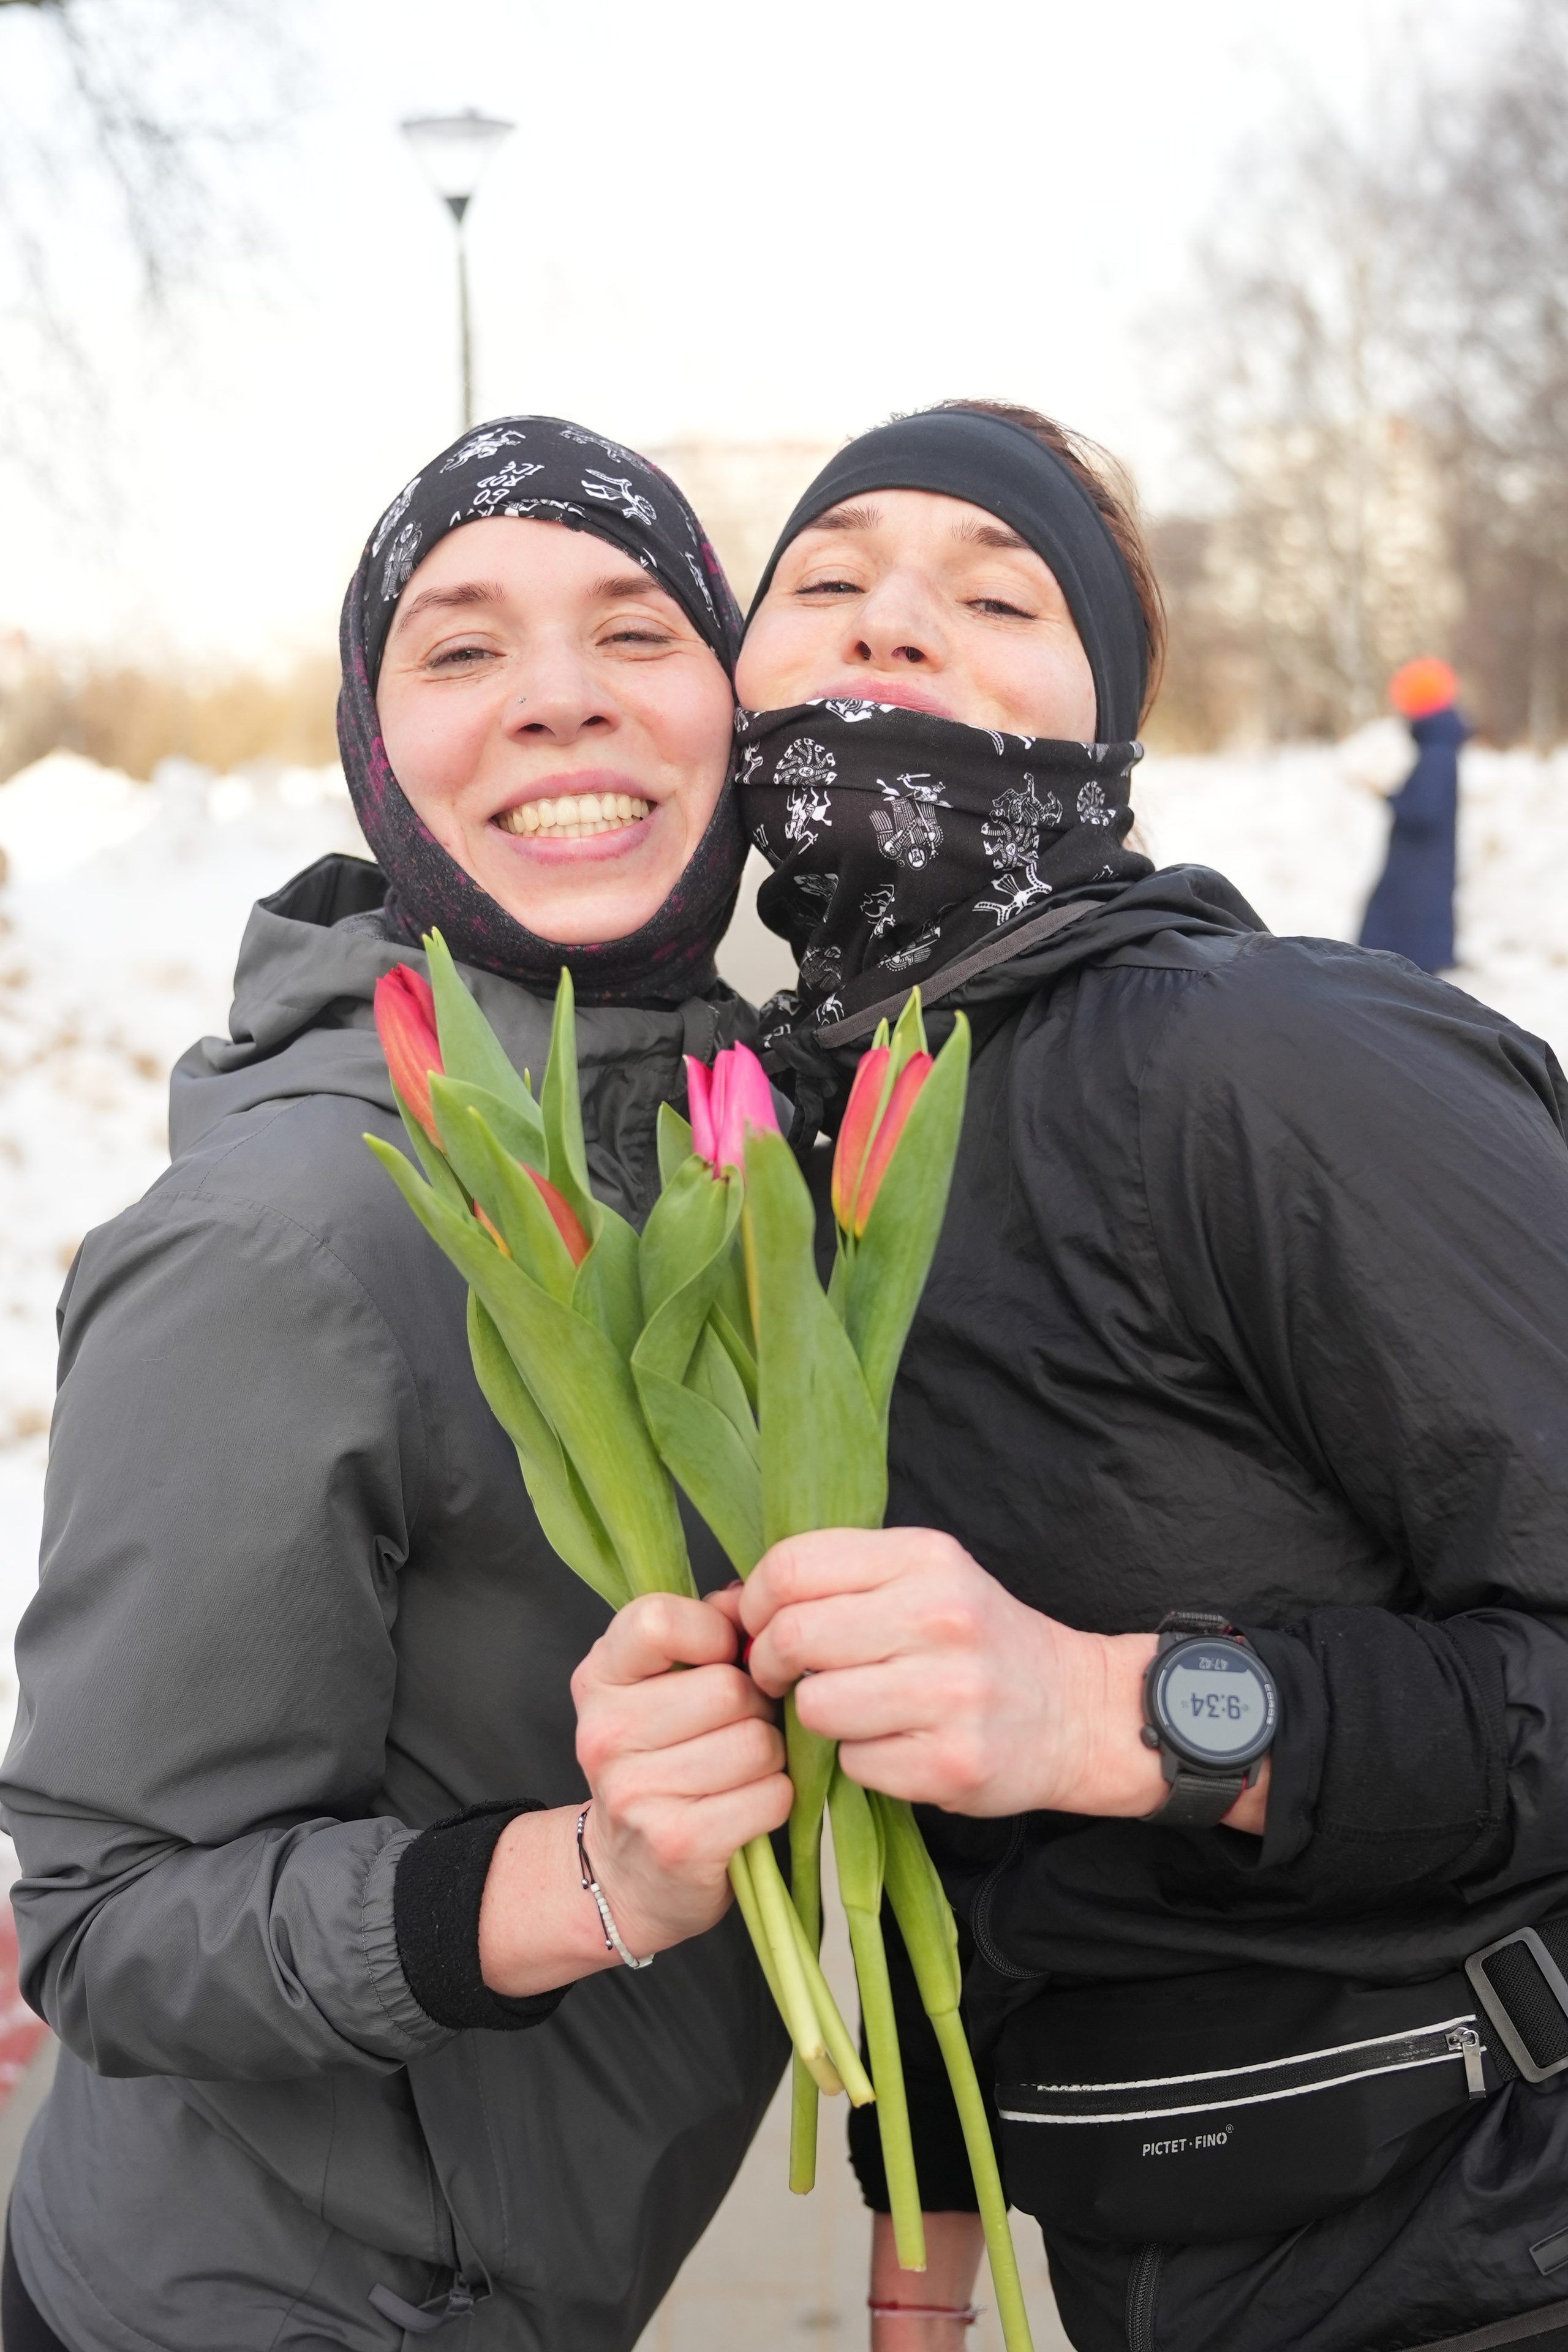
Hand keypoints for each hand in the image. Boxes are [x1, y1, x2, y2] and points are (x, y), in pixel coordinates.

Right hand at [570, 1591, 791, 1954]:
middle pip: (729, 1688)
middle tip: (739, 1729)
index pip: (659, 1620)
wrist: (627, 1874)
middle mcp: (604, 1733)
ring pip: (757, 1742)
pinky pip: (770, 1794)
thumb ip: (705, 1628)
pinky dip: (775, 1798)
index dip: (713, 1633)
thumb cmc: (662, 1762)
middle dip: (757, 1707)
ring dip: (770, 1757)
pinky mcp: (676, 1843)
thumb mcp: (662, 1685)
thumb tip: (748, 1596)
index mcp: (599, 1678)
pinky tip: (746, 1806)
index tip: (722, 1659)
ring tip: (742, 1770)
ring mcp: (634, 1792)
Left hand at [740, 1529, 1266, 1829]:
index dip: (757, 1601)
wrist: (1076, 1711)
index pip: (793, 1567)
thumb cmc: (977, 1640)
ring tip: (846, 1709)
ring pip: (816, 1706)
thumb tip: (724, 1604)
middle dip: (768, 1663)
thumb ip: (833, 1580)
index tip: (759, 1624)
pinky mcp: (952, 1764)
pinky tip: (891, 1743)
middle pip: (794, 1637)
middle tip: (780, 1676)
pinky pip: (854, 1763)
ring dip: (814, 1715)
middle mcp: (941, 1617)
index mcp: (925, 1558)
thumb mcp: (922, 1579)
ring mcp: (950, 1694)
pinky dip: (857, 1760)